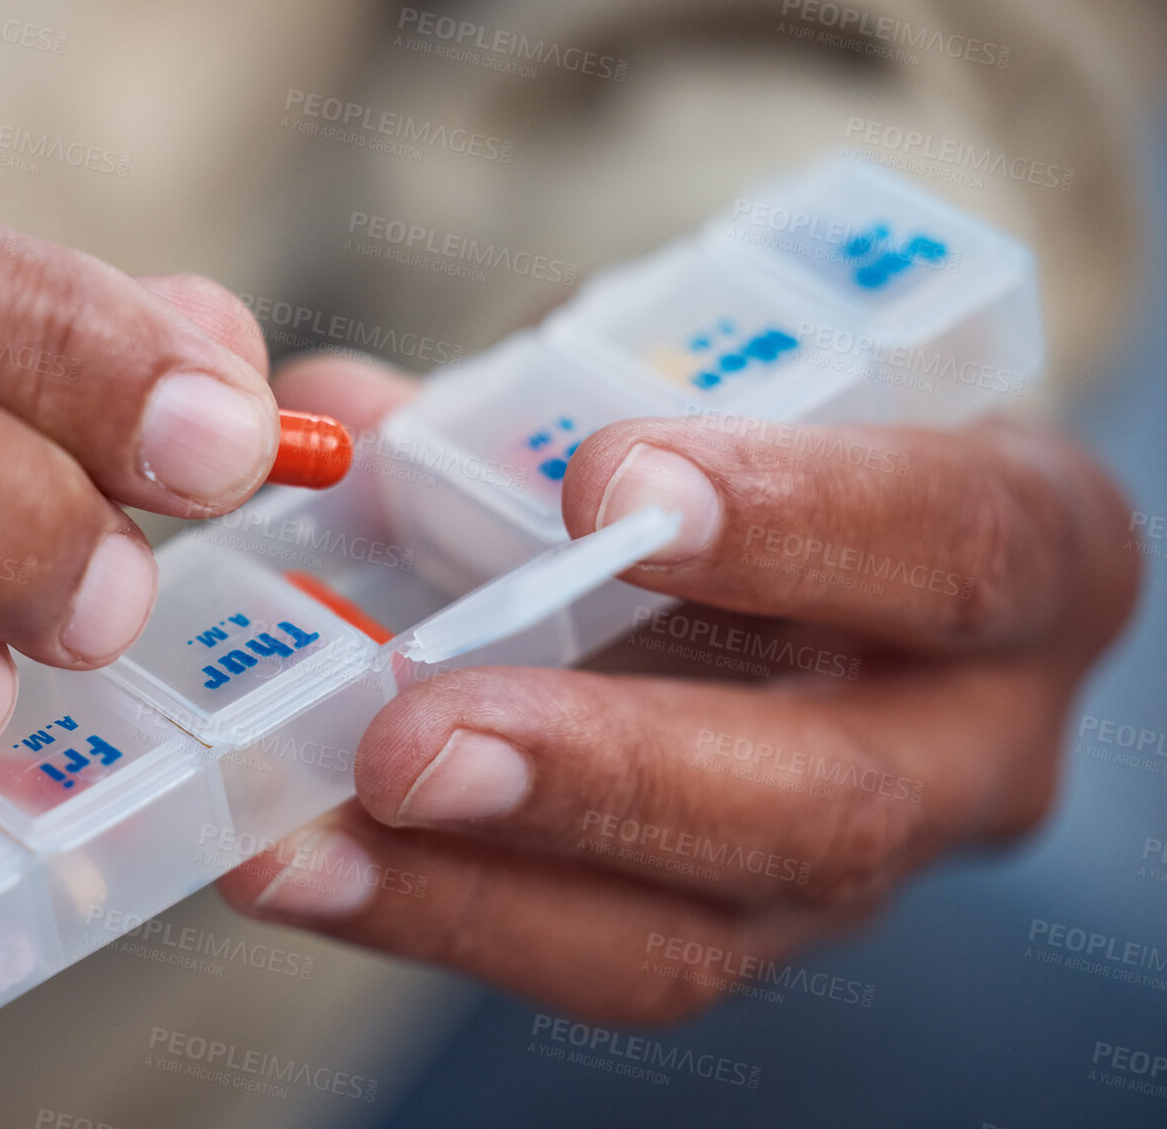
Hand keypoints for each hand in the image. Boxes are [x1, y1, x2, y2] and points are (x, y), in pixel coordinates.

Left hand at [221, 354, 1137, 1024]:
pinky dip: (442, 912)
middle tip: (416, 737)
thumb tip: (336, 420)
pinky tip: (312, 867)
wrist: (831, 569)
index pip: (953, 544)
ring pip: (697, 932)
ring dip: (484, 888)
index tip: (607, 486)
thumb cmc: (778, 440)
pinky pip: (600, 957)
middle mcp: (973, 740)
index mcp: (1023, 546)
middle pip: (831, 801)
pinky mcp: (738, 932)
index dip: (795, 522)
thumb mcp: (701, 377)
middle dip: (605, 772)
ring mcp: (859, 870)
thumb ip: (544, 384)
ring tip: (314, 841)